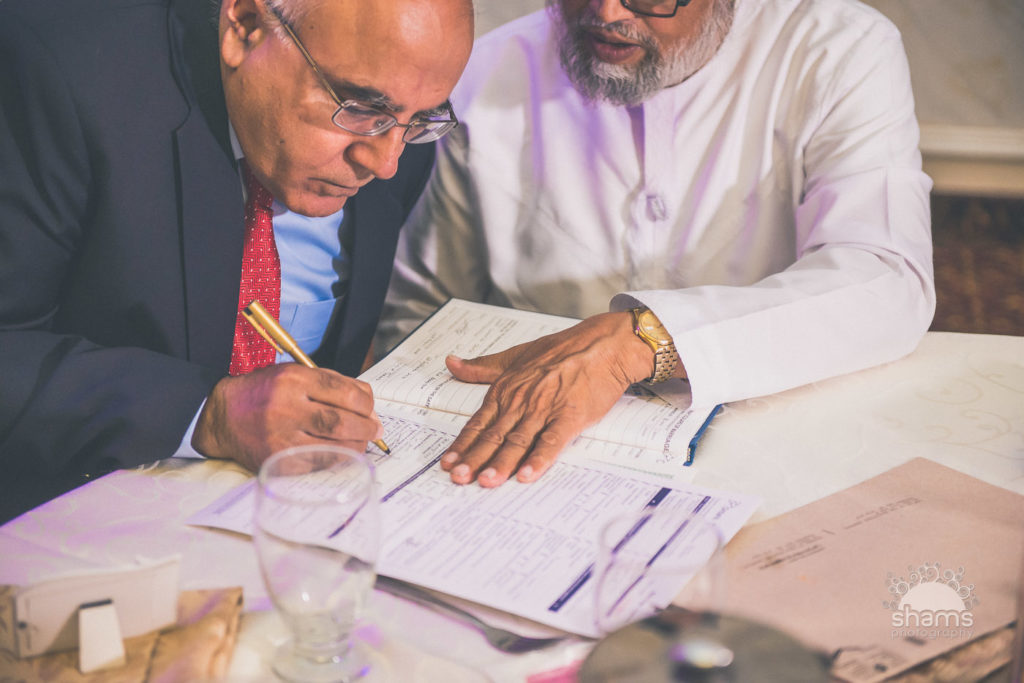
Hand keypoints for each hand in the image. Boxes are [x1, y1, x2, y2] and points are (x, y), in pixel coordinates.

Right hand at [192, 363, 382, 471]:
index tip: (370, 409)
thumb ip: (333, 384)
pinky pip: (320, 463)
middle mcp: (287, 408)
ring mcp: (282, 437)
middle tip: (374, 429)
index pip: (345, 393)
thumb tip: (369, 404)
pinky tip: (340, 452)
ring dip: (357, 445)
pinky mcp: (279, 460)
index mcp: (294, 380)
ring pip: (335, 446)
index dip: (367, 404)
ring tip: (360, 441)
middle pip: (343, 422)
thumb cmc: (266, 393)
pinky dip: (337, 458)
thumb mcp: (295, 374)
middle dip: (367, 428)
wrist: (224, 417)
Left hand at [440, 311, 654, 486]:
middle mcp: (521, 401)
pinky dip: (540, 458)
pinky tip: (529, 474)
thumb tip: (451, 363)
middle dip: (474, 459)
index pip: (478, 423)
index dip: (462, 444)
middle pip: (494, 435)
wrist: (601, 344)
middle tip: (458, 478)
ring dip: (501, 463)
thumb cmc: (561, 350)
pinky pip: (552, 440)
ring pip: (518, 441)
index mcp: (506, 390)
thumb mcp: (515, 356)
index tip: (446, 463)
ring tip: (486, 482)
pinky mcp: (570, 416)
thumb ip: (483, 366)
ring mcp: (545, 409)